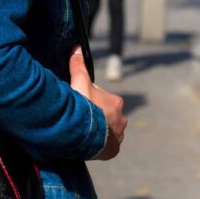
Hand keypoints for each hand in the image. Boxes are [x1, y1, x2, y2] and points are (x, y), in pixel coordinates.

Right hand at [69, 45, 126, 160]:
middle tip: (80, 118)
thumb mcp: (79, 82)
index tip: (79, 103)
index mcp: (115, 102)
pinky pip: (106, 146)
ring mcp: (118, 136)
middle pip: (106, 115)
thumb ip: (79, 66)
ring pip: (107, 131)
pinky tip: (88, 143)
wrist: (84, 133)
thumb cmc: (83, 106)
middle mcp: (121, 119)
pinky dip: (99, 145)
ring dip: (98, 131)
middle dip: (96, 116)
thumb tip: (77, 47)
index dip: (89, 100)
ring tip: (83, 132)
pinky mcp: (114, 150)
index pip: (101, 99)